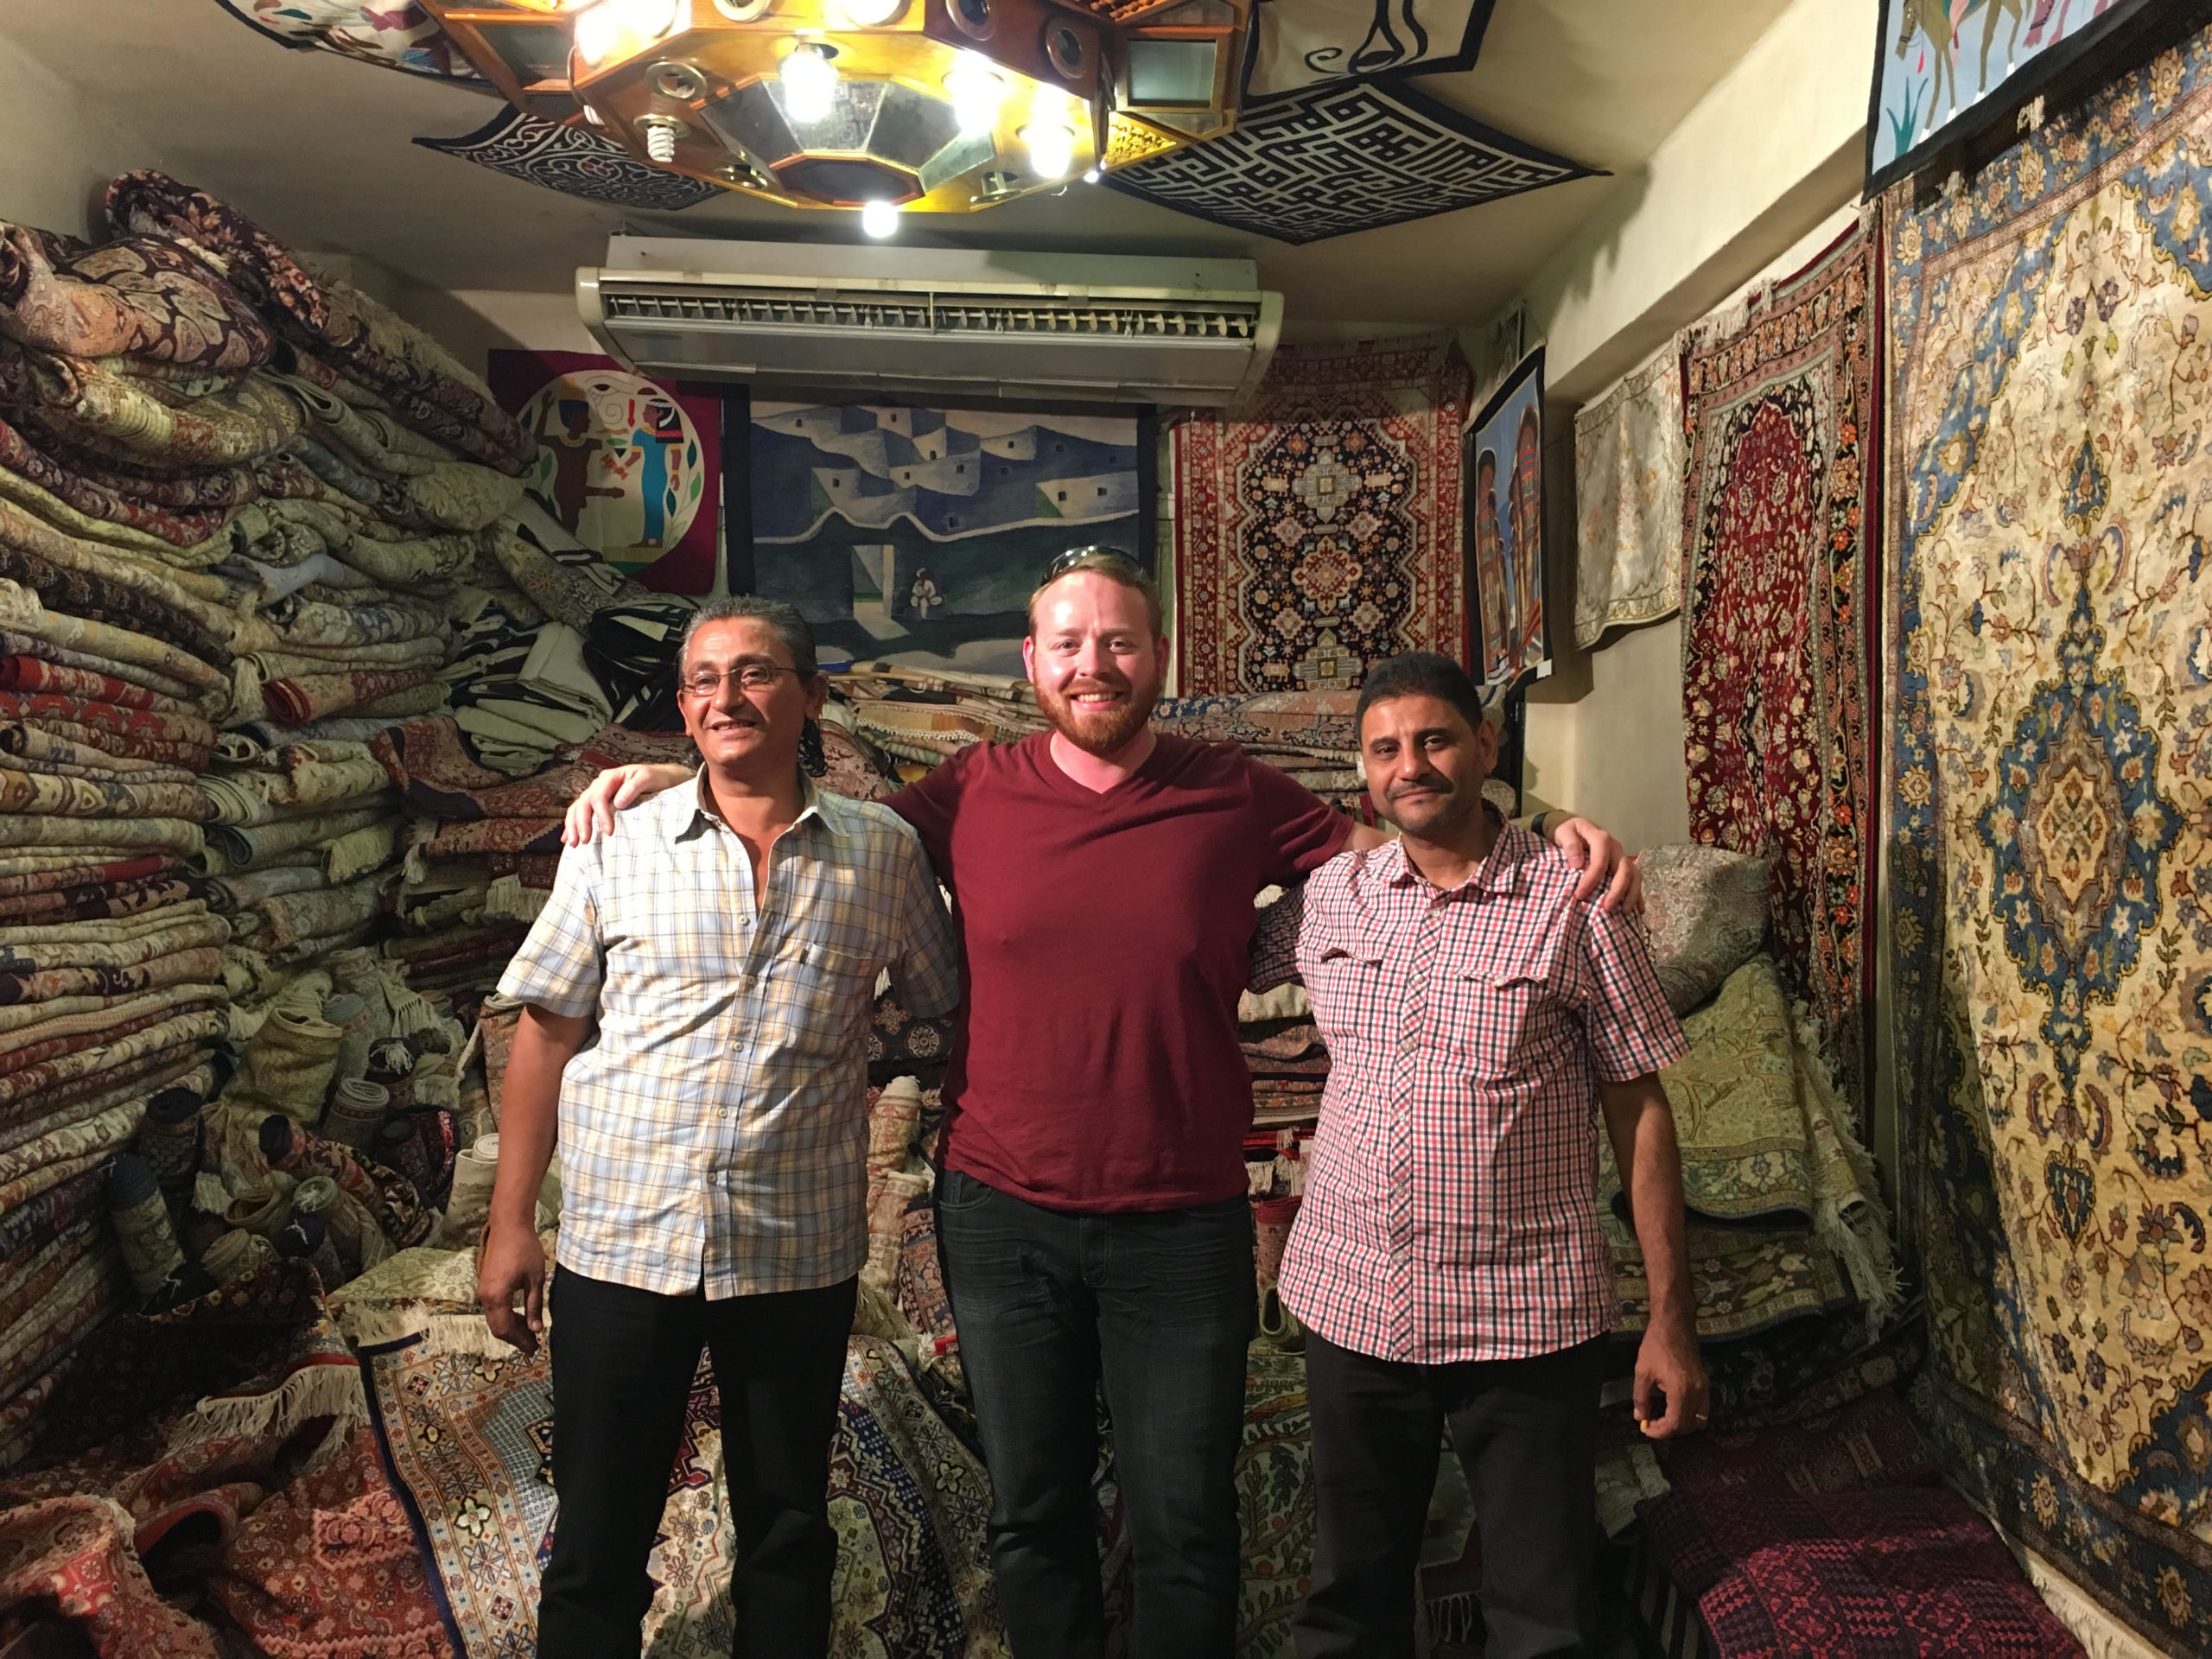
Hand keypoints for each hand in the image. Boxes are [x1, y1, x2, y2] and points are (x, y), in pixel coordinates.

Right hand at [476, 1218, 546, 1355]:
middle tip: (533, 1345)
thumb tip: (536, 1330)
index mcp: (497, 1297)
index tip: (534, 1349)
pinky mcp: (485, 1284)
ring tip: (530, 1332)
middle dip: (515, 1338)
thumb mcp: (535, 1279)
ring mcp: (482, 1290)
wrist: (508, 1226)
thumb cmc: (525, 1249)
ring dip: (511, 1327)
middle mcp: (485, 1297)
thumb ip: (534, 1306)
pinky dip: (506, 1316)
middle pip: (497, 1327)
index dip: (520, 1341)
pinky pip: (493, 1308)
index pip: (505, 1329)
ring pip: (494, 1318)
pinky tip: (520, 1316)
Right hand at [562, 762, 688, 845]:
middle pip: (583, 803)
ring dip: (573, 826)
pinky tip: (567, 839)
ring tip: (574, 843)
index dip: (601, 814)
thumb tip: (617, 802)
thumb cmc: (655, 778)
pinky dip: (572, 825)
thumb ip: (633, 788)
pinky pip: (580, 812)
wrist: (661, 778)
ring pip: (578, 808)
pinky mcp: (598, 804)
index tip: (608, 831)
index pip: (599, 797)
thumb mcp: (647, 778)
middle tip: (585, 841)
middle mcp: (599, 785)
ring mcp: (597, 794)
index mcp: (610, 777)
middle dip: (582, 823)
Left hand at [1547, 817, 1642, 913]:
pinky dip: (1638, 895)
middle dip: (1617, 890)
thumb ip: (1569, 844)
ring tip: (1624, 912)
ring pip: (1634, 876)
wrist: (1575, 831)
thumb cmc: (1568, 833)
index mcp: (1601, 838)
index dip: (1592, 878)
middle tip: (1607, 908)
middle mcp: (1615, 848)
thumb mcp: (1563, 832)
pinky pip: (1636, 880)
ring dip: (1631, 895)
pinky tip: (1638, 910)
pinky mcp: (1624, 867)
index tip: (1580, 895)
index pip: (1601, 859)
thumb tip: (1578, 863)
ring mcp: (1621, 857)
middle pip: (1623, 869)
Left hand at [1632, 1318, 1708, 1438]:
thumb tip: (1640, 1418)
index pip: (1674, 1423)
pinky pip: (1703, 1409)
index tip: (1647, 1430)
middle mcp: (1697, 1392)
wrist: (1674, 1325)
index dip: (1660, 1432)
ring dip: (1681, 1424)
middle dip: (1669, 1429)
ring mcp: (1704, 1388)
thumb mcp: (1642, 1371)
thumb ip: (1641, 1398)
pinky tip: (1676, 1409)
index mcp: (1680, 1390)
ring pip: (1698, 1420)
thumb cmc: (1656, 1345)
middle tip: (1652, 1424)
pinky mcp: (1706, 1383)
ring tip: (1664, 1419)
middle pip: (1687, 1425)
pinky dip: (1692, 1415)